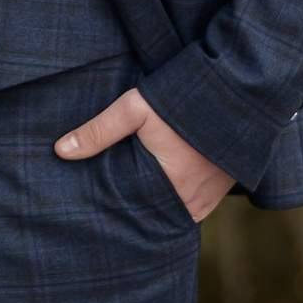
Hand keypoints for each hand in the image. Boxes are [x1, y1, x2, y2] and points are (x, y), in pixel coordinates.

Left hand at [56, 86, 235, 222]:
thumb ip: (99, 131)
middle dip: (135, 210)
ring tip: (135, 193)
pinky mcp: (225, 186)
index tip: (98, 207)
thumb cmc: (185, 98)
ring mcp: (213, 196)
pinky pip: (195, 202)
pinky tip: (162, 184)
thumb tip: (60, 151)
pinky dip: (178, 196)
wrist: (241, 87)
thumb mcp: (137, 108)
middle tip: (112, 201)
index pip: (136, 215)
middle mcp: (195, 201)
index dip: (117, 210)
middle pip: (156, 215)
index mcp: (173, 190)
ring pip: (175, 210)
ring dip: (158, 203)